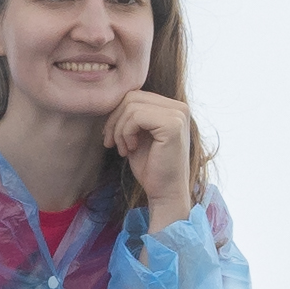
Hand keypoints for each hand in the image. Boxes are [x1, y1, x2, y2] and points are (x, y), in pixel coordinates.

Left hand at [108, 91, 201, 229]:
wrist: (165, 193)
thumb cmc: (151, 168)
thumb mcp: (138, 135)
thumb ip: (131, 116)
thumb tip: (109, 100)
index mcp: (173, 108)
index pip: (135, 95)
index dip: (117, 114)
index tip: (111, 137)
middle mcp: (179, 108)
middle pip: (131, 97)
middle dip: (114, 120)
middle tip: (111, 143)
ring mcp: (178, 115)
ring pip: (131, 106)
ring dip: (119, 129)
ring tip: (123, 149)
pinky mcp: (172, 124)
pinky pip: (136, 116)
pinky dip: (126, 133)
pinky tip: (130, 150)